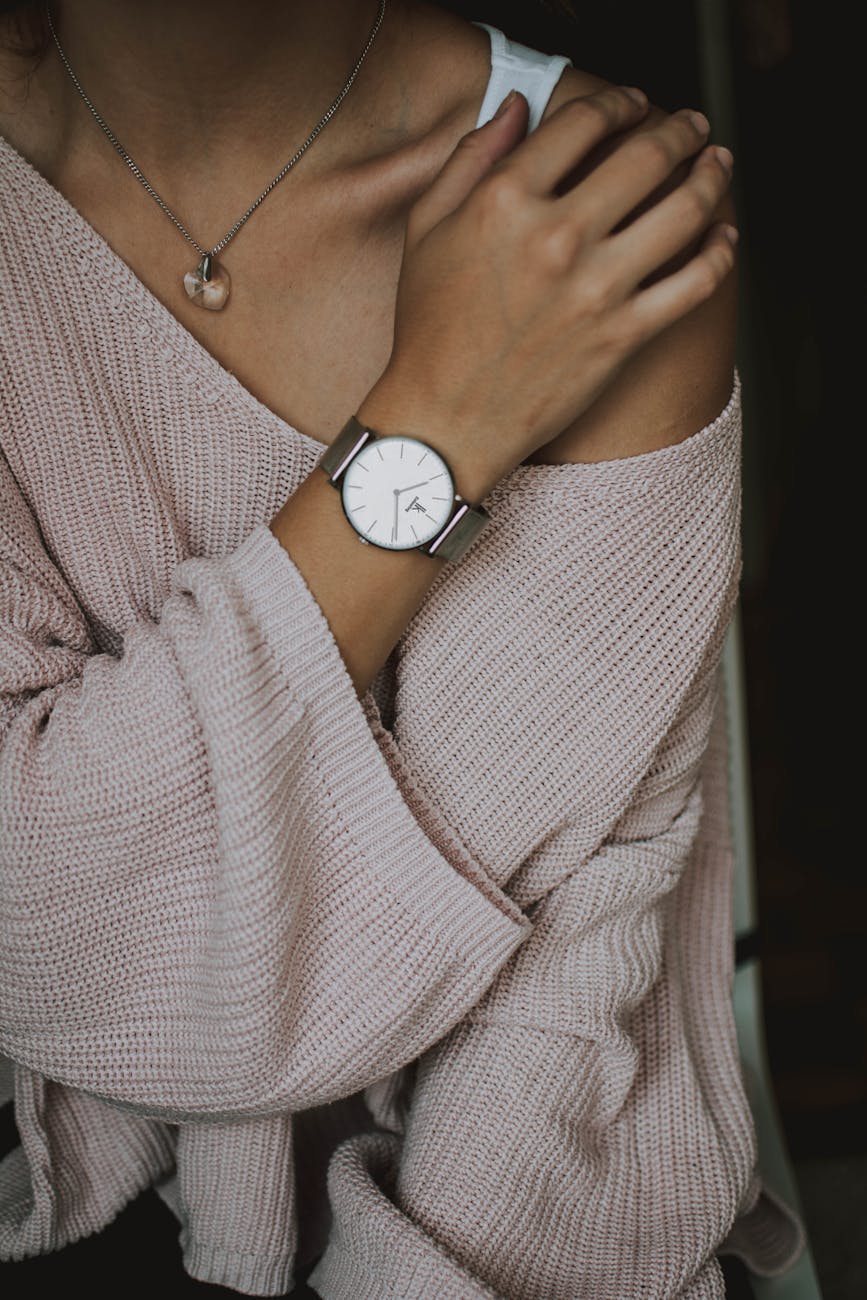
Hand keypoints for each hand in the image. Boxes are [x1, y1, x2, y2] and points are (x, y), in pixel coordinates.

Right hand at [364, 86, 735, 486]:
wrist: (444, 420)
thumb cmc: (430, 329)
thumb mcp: (428, 229)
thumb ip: (471, 159)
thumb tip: (517, 106)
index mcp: (505, 200)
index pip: (584, 121)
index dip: (619, 101)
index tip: (634, 103)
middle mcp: (556, 237)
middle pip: (646, 155)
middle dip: (680, 129)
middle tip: (692, 125)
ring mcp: (596, 289)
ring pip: (684, 211)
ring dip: (712, 177)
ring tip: (718, 165)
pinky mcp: (623, 336)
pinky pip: (695, 284)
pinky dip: (721, 253)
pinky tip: (724, 237)